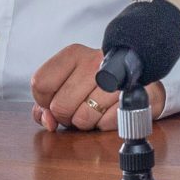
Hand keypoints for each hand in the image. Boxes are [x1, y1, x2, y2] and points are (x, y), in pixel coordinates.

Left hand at [30, 43, 163, 130]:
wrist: (139, 81)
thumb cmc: (96, 87)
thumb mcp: (66, 86)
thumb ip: (45, 104)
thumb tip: (48, 120)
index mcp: (74, 54)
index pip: (40, 83)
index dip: (45, 101)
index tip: (58, 100)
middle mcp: (95, 61)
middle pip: (60, 105)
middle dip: (68, 116)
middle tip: (80, 109)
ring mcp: (117, 77)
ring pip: (82, 118)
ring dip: (88, 123)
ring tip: (97, 110)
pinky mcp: (133, 94)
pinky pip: (105, 123)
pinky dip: (106, 125)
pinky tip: (111, 112)